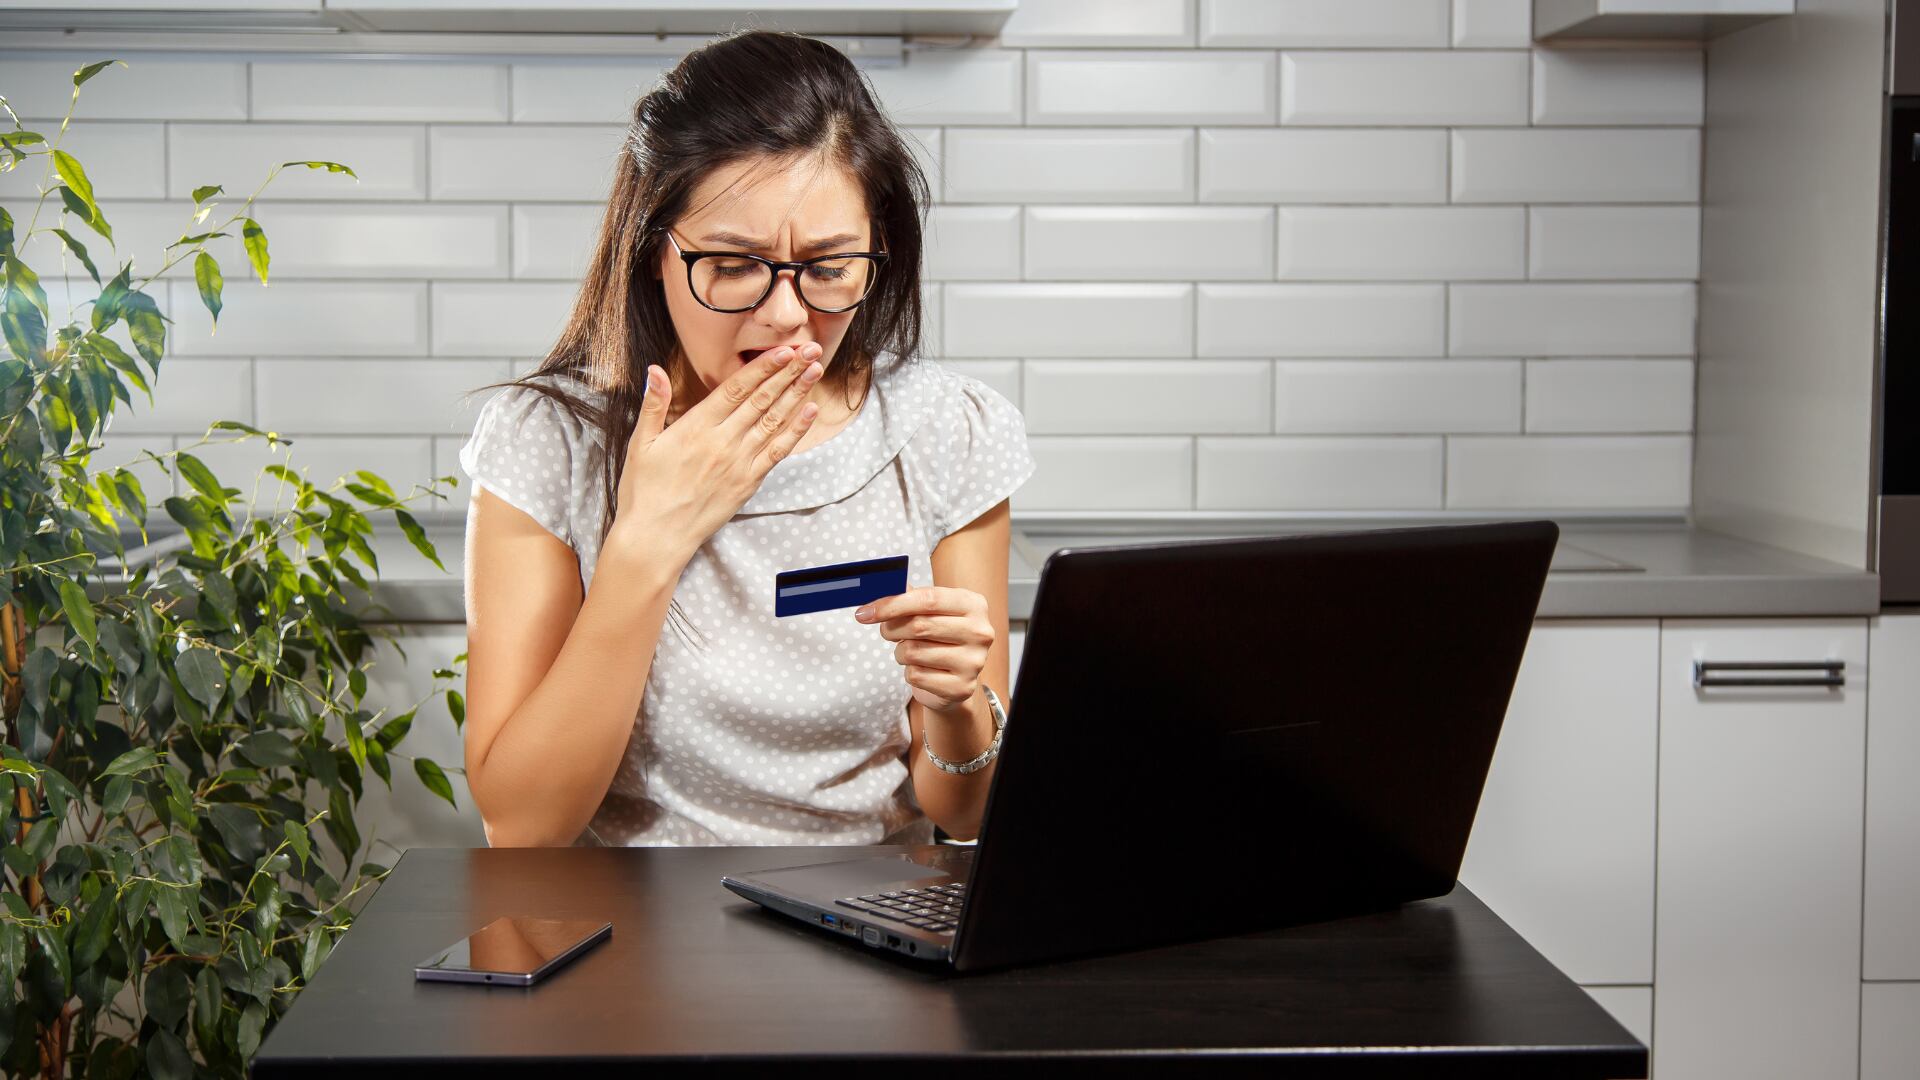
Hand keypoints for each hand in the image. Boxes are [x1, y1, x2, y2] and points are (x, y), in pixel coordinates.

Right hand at [606, 343, 823, 559]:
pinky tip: (810, 413)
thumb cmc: (644, 491)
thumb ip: (653, 405)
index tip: (783, 349)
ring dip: (796, 394)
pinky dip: (796, 431)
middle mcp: (722, 442)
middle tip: (810, 350)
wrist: (656, 537)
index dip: (763, 367)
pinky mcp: (748, 483)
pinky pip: (777, 452)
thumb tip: (656, 370)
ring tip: (815, 371)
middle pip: (762, 399)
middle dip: (788, 372)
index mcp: (696, 427)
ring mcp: (739, 463)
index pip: (736, 389)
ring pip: (774, 421)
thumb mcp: (640, 444)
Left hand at [856, 587, 993, 715]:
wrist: (955, 679)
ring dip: (900, 653)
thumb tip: (879, 588)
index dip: (893, 604)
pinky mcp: (961, 688)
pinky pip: (916, 676)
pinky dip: (909, 673)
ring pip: (913, 653)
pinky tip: (923, 670)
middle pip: (919, 626)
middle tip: (887, 632)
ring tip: (910, 652)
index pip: (928, 598)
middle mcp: (980, 632)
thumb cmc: (939, 638)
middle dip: (892, 629)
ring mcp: (973, 662)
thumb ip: (908, 597)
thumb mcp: (930, 612)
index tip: (866, 612)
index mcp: (973, 604)